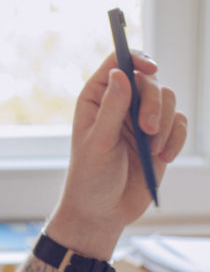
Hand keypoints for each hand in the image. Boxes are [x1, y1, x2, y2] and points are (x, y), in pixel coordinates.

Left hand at [47, 51, 187, 258]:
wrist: (103, 212)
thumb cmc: (90, 177)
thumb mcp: (98, 142)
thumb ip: (111, 107)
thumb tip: (120, 72)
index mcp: (97, 98)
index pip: (118, 62)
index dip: (136, 59)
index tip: (150, 69)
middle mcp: (121, 104)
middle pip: (149, 80)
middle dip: (154, 103)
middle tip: (148, 129)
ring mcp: (142, 120)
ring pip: (169, 100)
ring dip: (166, 124)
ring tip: (153, 150)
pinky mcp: (161, 138)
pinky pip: (180, 124)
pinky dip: (176, 138)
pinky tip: (162, 157)